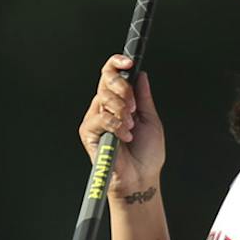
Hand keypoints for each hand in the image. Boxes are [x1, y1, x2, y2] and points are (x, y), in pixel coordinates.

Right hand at [80, 56, 164, 199]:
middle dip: (123, 89)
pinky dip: (115, 125)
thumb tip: (141, 74)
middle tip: (135, 107)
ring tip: (131, 127)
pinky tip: (125, 136)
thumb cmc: (147, 154)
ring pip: (103, 97)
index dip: (117, 64)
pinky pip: (99, 117)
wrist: (141, 177)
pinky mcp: (88, 132)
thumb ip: (144, 96)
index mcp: (120, 101)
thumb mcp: (150, 119)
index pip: (112, 74)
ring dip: (122, 110)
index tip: (129, 62)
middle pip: (106, 79)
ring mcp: (96, 118)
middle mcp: (105, 106)